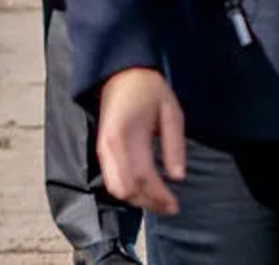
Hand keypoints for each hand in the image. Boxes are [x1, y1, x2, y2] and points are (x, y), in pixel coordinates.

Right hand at [97, 67, 185, 214]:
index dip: (159, 196)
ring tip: (158, 201)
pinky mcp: (101, 149)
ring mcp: (103, 148)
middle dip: (148, 203)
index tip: (176, 205)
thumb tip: (177, 177)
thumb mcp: (171, 113)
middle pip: (126, 189)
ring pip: (116, 188)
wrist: (121, 72)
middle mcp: (110, 145)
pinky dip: (126, 190)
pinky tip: (144, 190)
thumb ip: (175, 146)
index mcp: (128, 134)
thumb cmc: (149, 90)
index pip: (142, 177)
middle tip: (170, 206)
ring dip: (137, 199)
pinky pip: (110, 179)